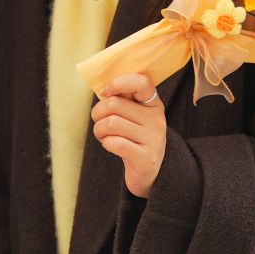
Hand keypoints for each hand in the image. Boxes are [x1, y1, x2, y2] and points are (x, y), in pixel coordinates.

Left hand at [92, 73, 166, 197]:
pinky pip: (114, 143)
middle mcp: (157, 119)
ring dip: (99, 130)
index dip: (118, 83)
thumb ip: (122, 99)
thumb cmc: (133, 137)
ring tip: (103, 135)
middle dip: (97, 113)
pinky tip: (110, 145)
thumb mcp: (133, 115)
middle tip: (99, 121)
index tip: (105, 92)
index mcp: (153, 103)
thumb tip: (103, 89)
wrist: (147, 171)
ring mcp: (153, 139)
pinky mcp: (146, 158)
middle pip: (114, 104)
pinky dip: (106, 143)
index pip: (141, 82)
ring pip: (111, 123)